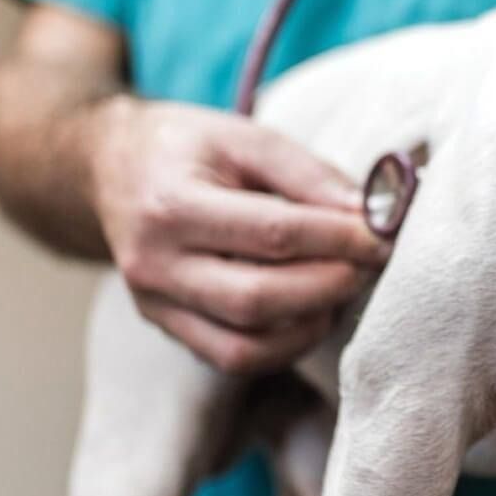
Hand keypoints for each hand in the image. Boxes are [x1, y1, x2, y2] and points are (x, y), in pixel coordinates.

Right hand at [88, 97, 388, 373]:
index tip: (384, 234)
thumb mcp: (247, 137)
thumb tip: (374, 213)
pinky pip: (235, 358)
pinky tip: (314, 309)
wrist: (110, 168)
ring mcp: (156, 306)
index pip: (274, 234)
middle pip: (260, 300)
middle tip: (374, 261)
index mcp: (171, 206)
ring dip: (314, 321)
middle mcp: (155, 265)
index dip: (340, 238)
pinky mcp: (168, 329)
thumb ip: (311, 175)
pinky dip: (286, 343)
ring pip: (247, 346)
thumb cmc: (187, 147)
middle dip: (333, 284)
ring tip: (345, 283)